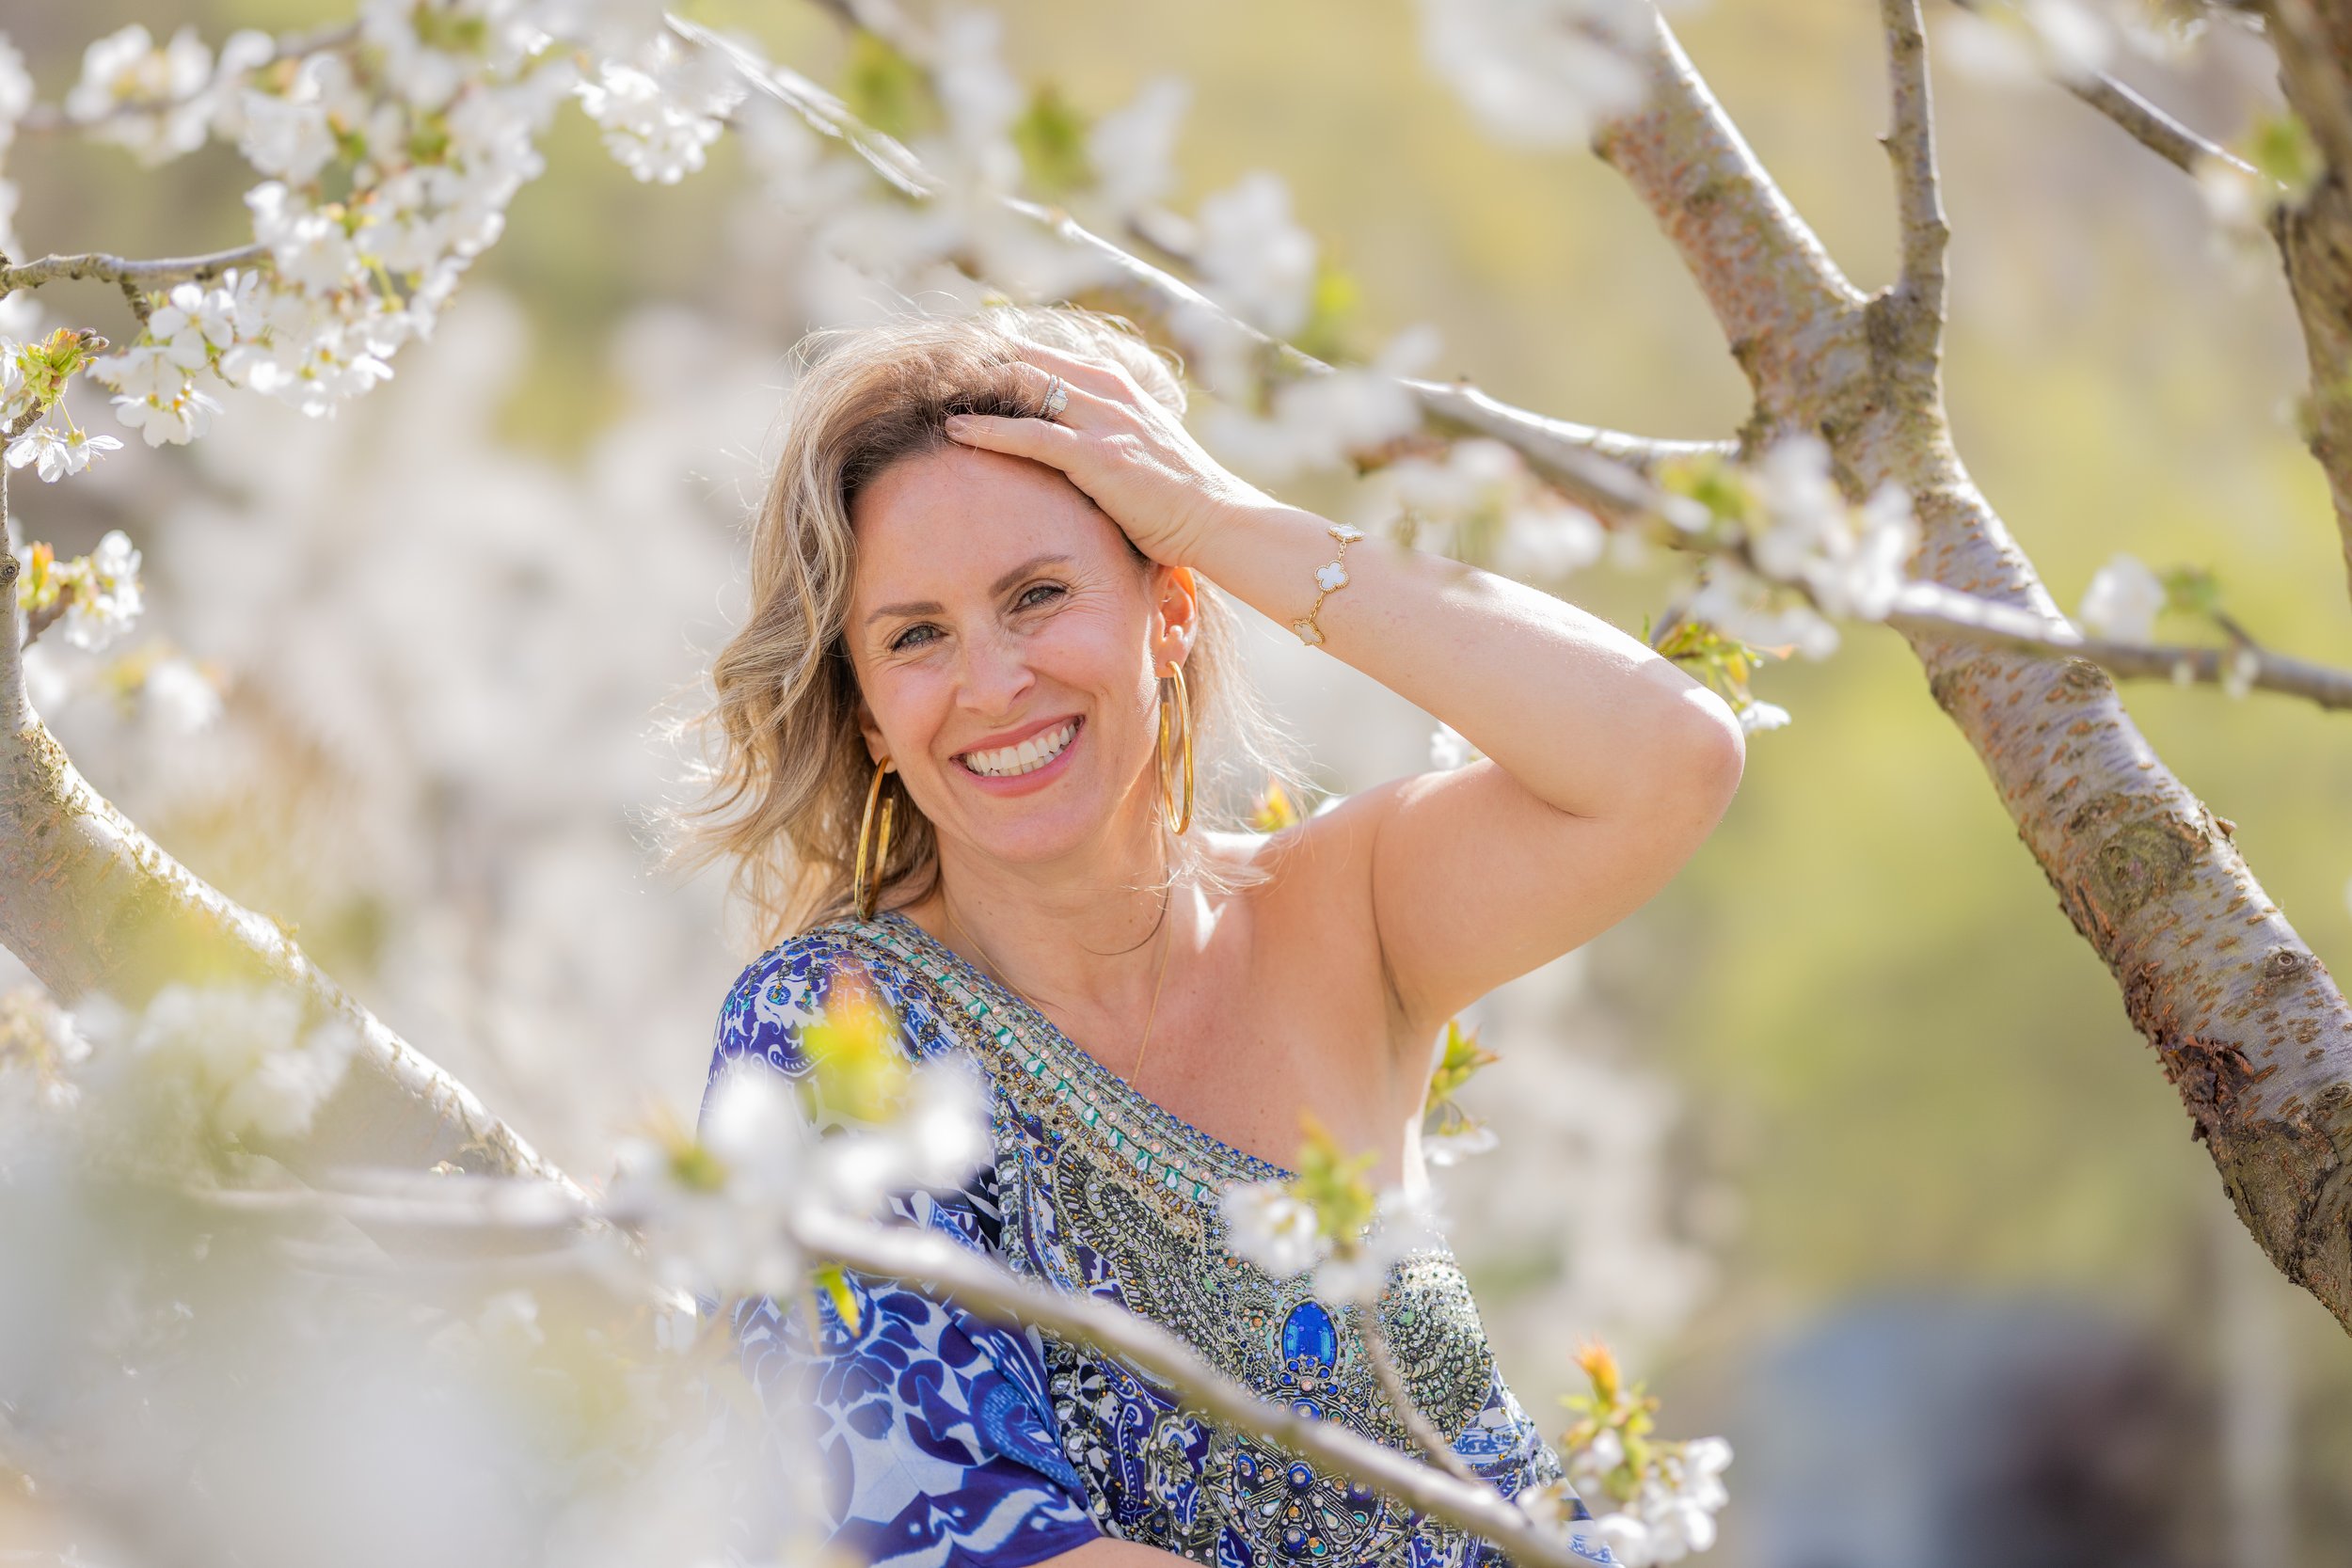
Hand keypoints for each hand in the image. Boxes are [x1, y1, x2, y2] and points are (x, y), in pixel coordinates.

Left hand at [941, 338, 1274, 569]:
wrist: (1217, 519)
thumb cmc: (1178, 494)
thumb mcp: (1139, 445)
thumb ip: (1103, 430)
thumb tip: (1065, 440)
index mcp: (1114, 382)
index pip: (1043, 352)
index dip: (997, 354)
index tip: (958, 363)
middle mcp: (1107, 389)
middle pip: (1025, 357)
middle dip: (975, 363)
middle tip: (931, 372)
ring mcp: (1103, 419)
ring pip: (1023, 385)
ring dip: (974, 388)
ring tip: (931, 393)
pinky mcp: (1096, 455)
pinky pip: (1030, 435)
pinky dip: (988, 430)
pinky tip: (955, 430)